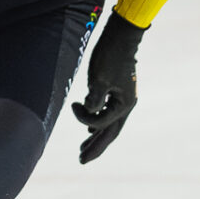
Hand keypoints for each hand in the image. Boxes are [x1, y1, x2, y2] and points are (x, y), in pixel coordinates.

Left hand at [70, 12, 144, 163]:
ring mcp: (123, 100)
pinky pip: (108, 115)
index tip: (73, 105)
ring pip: (109, 125)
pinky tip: (90, 129)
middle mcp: (126, 105)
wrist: (121, 37)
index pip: (101, 121)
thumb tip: (89, 118)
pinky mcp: (118, 94)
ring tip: (83, 150)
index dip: (84, 118)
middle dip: (96, 147)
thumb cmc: (110, 56)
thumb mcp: (99, 79)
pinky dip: (98, 124)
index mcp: (124, 104)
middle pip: (110, 133)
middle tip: (81, 161)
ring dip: (96, 138)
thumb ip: (94, 100)